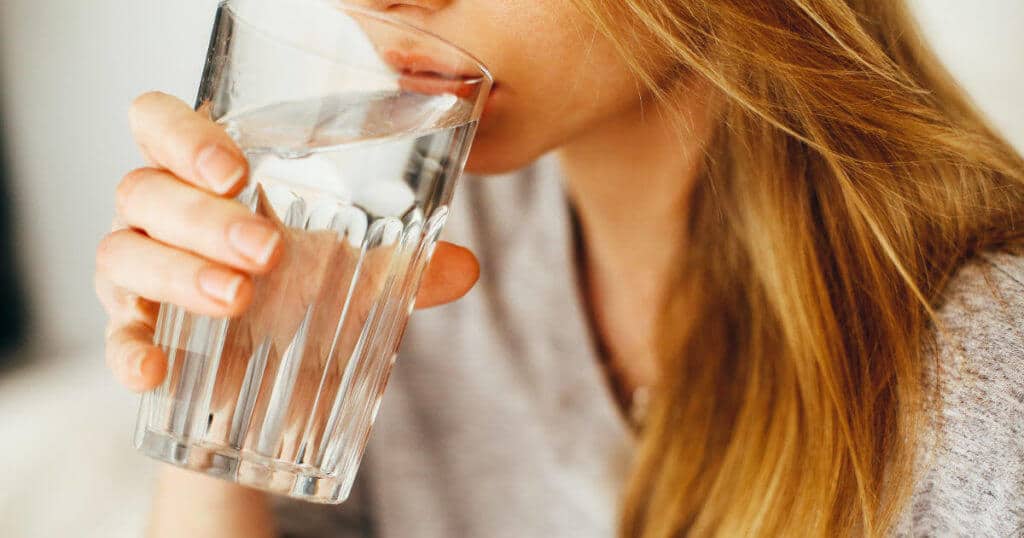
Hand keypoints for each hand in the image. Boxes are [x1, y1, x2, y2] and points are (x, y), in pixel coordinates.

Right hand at [95, 91, 479, 391]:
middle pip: (145, 188)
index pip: (160, 123)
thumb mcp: (355, 275)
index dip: (183, 134)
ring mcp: (138, 271)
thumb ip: (405, 266)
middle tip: (267, 250)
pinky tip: (154, 370)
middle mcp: (161, 214)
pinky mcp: (133, 331)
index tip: (236, 170)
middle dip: (204, 217)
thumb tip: (466, 268)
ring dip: (179, 273)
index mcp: (207, 178)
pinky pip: (114, 334)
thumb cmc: (303, 296)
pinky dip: (128, 349)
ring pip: (123, 251)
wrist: (271, 381)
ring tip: (239, 299)